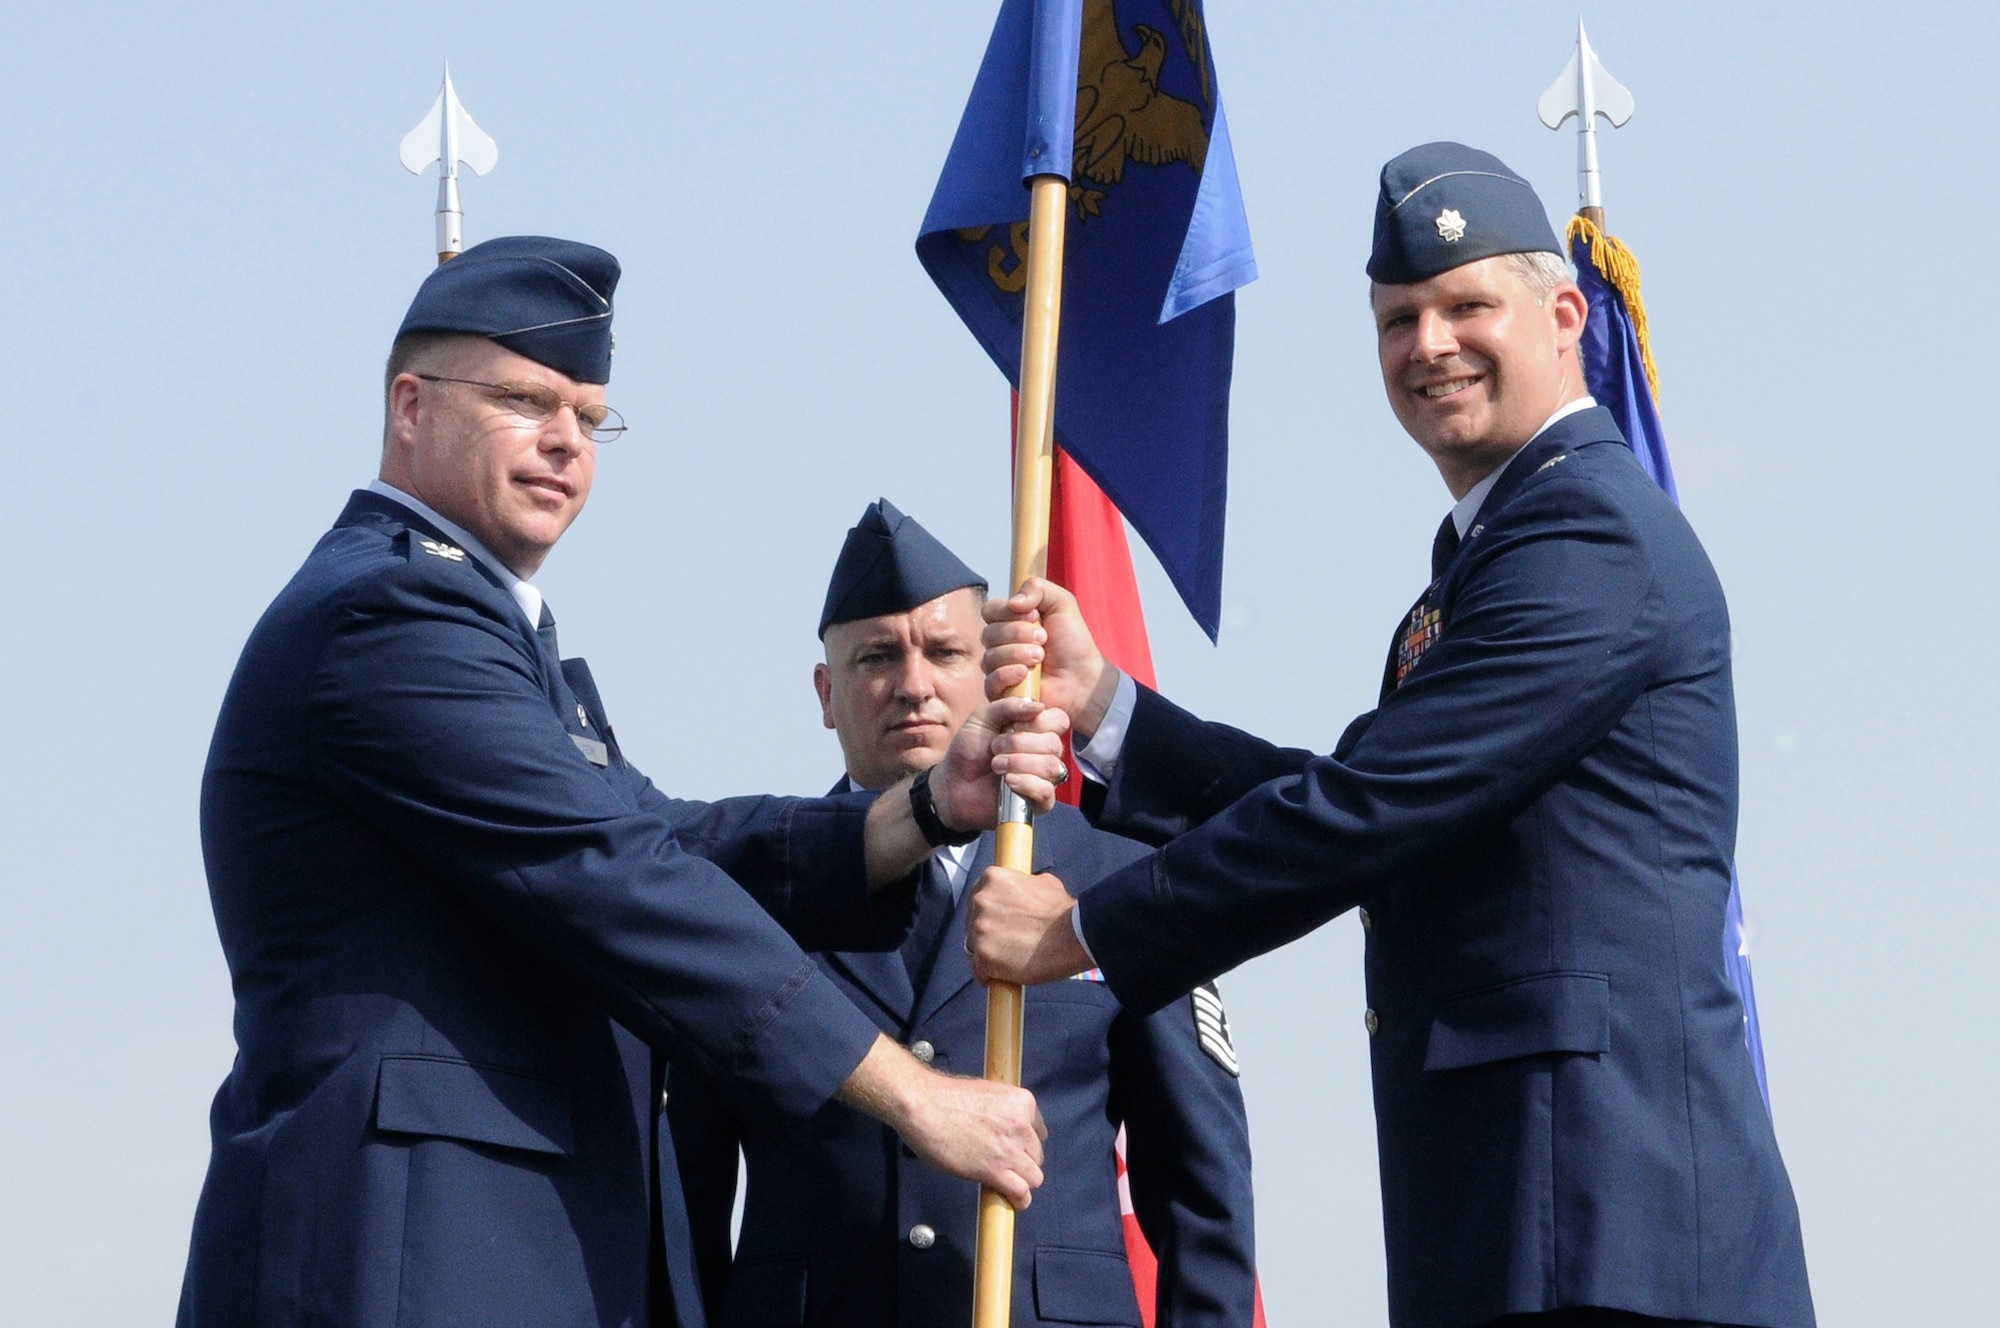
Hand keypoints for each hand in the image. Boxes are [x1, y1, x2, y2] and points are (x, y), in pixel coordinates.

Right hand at [897, 1072, 1047, 1209]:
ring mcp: (1010, 1148)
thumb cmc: (944, 1098)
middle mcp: (1022, 1125)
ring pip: (1033, 1177)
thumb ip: (1002, 1113)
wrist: (923, 1106)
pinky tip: (1011, 1201)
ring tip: (1006, 1185)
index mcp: (1022, 1102)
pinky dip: (1019, 1200)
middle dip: (1022, 1163)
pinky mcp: (995, 1170)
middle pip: (1036, 1156)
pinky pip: (1021, 1192)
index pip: (1038, 1132)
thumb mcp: (986, 1095)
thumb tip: (1003, 1131)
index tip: (1013, 1150)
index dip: (1024, 1144)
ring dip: (1021, 1182)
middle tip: (1003, 1166)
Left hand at [933, 696, 1070, 829]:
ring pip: (1050, 766)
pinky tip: (1008, 781)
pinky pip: (1046, 791)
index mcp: (1036, 729)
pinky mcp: (1039, 802)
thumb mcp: (981, 718)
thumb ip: (1007, 706)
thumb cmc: (969, 750)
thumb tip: (1038, 706)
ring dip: (1019, 763)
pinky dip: (1026, 783)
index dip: (1039, 721)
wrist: (953, 783)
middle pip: (1053, 743)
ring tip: (996, 765)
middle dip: (1019, 743)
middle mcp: (1044, 752)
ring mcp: (1044, 778)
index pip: (1058, 720)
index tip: (1014, 724)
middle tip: (995, 748)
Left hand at [966, 866, 1092, 984]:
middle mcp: (980, 900)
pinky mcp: (983, 955)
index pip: (978, 897)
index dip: (990, 913)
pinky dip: (989, 975)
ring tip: (1009, 961)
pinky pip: (978, 970)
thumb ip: (1024, 886)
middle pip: (972, 922)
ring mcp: (979, 928)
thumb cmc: (1062, 912)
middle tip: (1008, 942)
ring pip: (973, 946)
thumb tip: (1024, 891)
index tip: (999, 922)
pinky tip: (1003, 977)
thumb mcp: (1044, 883)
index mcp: (992, 878)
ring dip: (988, 954)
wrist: (1073, 935)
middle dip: (987, 933)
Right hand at [981, 577, 1120, 737]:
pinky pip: (991, 681)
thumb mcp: (1063, 604)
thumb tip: (1012, 602)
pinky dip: (1008, 674)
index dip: (1007, 613)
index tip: (1035, 616)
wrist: (1084, 678)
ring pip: (990, 657)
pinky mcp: (1002, 692)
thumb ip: (1037, 588)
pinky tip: (1027, 674)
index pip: (989, 611)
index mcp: (1009, 622)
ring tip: (1041, 657)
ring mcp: (999, 668)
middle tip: (1044, 639)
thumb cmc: (1073, 643)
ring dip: (1018, 654)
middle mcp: (1000, 644)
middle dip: (1018, 634)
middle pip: (989, 633)